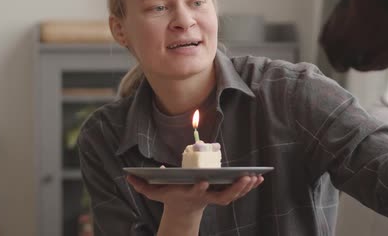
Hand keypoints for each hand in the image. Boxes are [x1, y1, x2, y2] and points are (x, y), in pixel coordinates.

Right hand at [127, 174, 263, 215]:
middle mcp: (204, 197)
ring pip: (233, 196)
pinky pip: (238, 192)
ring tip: (256, 176)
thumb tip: (128, 176)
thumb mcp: (155, 192)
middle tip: (245, 179)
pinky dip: (249, 186)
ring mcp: (215, 198)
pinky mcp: (223, 196)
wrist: (182, 211)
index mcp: (189, 194)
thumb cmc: (170, 196)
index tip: (203, 180)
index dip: (199, 187)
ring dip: (245, 188)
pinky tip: (259, 177)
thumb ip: (143, 185)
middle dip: (234, 190)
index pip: (195, 191)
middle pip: (222, 197)